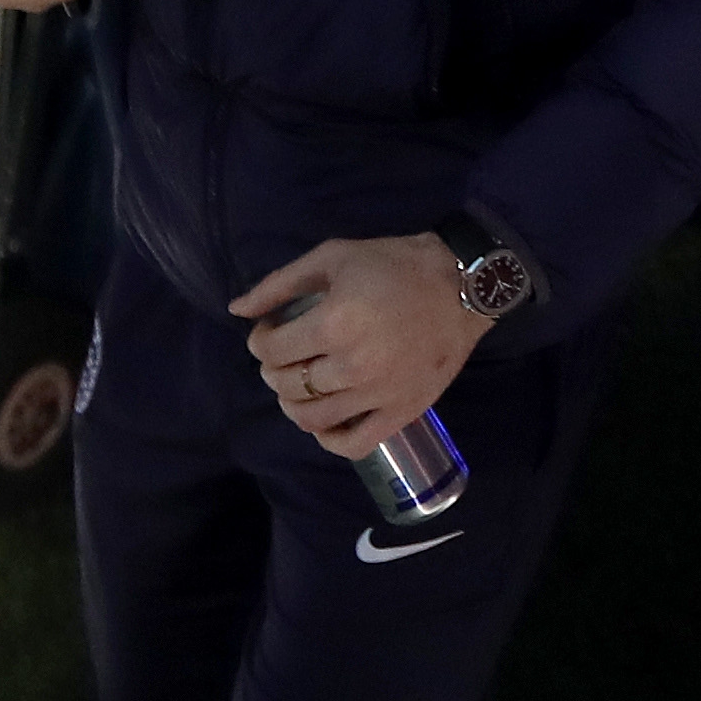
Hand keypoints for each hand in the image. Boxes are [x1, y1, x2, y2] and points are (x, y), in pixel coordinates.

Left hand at [231, 234, 481, 450]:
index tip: (268, 332)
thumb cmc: (395, 264)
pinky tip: (325, 421)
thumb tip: (236, 311)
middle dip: (274, 371)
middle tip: (285, 356)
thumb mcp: (333, 256)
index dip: (260, 342)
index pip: (273, 351)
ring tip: (300, 385)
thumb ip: (280, 284)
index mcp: (334, 323)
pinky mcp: (401, 412)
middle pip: (288, 386)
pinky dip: (330, 439)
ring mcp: (378, 394)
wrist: (463, 287)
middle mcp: (353, 365)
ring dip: (294, 404)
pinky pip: (354, 444)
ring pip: (314, 419)